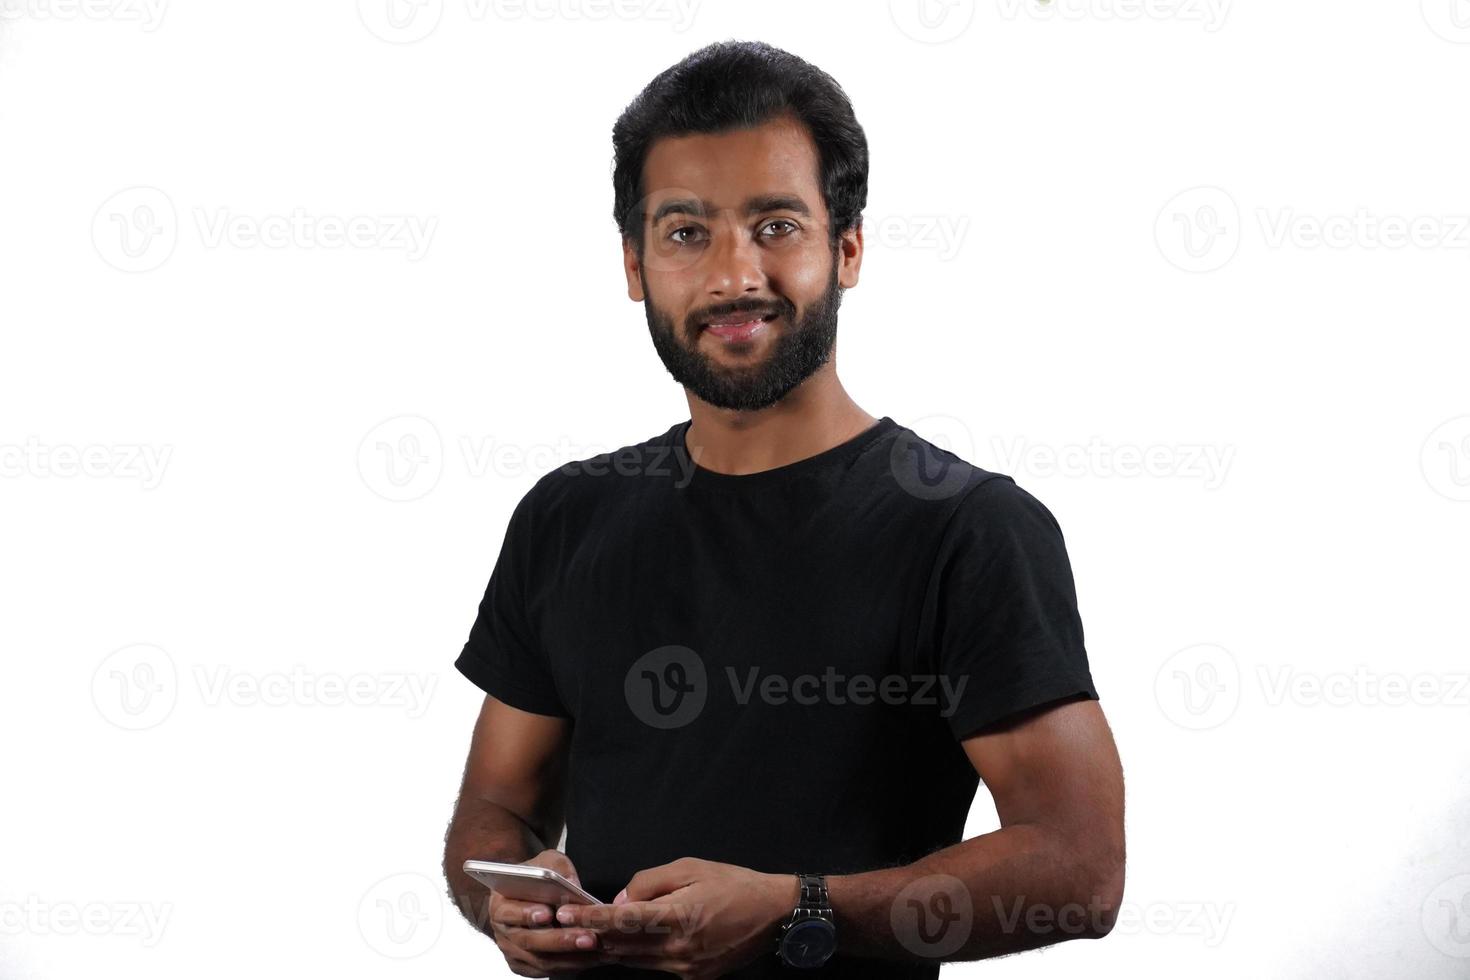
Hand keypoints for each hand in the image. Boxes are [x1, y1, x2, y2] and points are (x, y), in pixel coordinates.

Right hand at [486, 849, 612, 977]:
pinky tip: (594, 957)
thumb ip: (556, 868)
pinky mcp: (527, 966)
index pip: (509, 912)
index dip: (527, 913)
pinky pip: (549, 971)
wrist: (524, 897)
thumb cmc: (534, 878)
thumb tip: (572, 884)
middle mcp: (503, 933)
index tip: (548, 913)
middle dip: (561, 941)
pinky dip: (572, 965)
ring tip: (598, 948)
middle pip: (530, 941)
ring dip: (572, 958)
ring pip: (542, 961)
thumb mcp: (544, 862)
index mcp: (500, 905)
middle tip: (589, 938)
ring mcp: (514, 953)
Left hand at [554, 857, 798, 979]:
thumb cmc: (734, 883)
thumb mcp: (691, 868)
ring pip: (634, 961)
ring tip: (583, 936)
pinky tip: (622, 946)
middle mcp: (678, 949)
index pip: (622, 919)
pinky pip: (654, 966)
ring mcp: (686, 968)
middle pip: (622, 946)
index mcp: (677, 917)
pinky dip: (635, 956)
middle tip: (562, 926)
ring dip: (609, 949)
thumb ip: (651, 882)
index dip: (590, 916)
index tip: (564, 912)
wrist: (775, 914)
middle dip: (591, 935)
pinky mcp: (694, 976)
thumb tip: (621, 899)